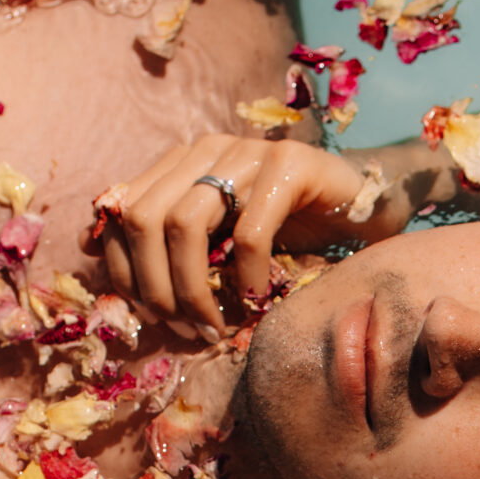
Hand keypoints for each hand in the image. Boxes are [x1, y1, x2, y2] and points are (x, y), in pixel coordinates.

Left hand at [93, 135, 395, 338]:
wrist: (367, 207)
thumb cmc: (293, 232)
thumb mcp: (223, 243)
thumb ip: (177, 248)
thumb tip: (112, 269)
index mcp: (181, 163)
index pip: (120, 210)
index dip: (122, 269)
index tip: (147, 316)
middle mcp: (206, 149)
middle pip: (144, 218)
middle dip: (153, 286)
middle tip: (180, 329)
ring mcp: (246, 151)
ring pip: (185, 225)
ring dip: (191, 289)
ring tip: (211, 326)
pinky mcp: (290, 165)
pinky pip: (248, 233)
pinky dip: (245, 279)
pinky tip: (255, 302)